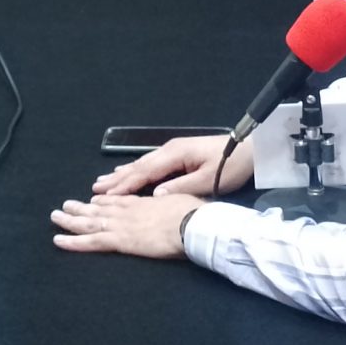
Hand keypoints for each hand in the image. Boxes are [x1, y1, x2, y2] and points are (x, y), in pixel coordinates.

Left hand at [50, 192, 205, 259]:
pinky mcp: (120, 240)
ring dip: (71, 220)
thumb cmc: (194, 215)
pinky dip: (73, 241)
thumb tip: (176, 205)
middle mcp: (128, 211)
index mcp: (144, 203)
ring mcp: (122, 225)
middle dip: (81, 208)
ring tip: (55, 216)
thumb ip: (174, 203)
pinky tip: (58, 240)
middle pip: (99, 209)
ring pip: (90, 223)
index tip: (93, 200)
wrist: (193, 224)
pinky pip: (91, 242)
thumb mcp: (184, 201)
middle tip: (65, 205)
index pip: (119, 201)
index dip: (104, 201)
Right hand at [92, 134, 251, 197]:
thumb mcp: (209, 180)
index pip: (145, 172)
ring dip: (123, 174)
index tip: (106, 196)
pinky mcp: (179, 154)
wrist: (250, 148)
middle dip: (117, 179)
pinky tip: (128, 172)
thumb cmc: (232, 165)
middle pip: (139, 166)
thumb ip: (182, 187)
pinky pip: (151, 164)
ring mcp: (174, 151)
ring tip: (103, 181)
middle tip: (95, 189)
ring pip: (142, 164)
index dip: (125, 185)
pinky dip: (136, 170)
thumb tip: (156, 195)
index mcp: (175, 154)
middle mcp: (170, 150)